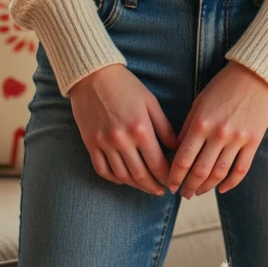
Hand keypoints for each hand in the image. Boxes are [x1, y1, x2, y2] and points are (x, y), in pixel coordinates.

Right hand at [69, 64, 178, 194]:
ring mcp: (104, 143)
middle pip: (141, 174)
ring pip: (122, 176)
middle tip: (163, 191)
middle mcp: (122, 140)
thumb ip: (165, 127)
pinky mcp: (90, 144)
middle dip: (154, 186)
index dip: (168, 177)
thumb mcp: (150, 102)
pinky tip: (124, 179)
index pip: (158, 163)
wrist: (92, 75)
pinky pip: (102, 170)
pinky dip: (115, 179)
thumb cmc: (126, 86)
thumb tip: (177, 148)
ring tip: (146, 187)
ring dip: (136, 185)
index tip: (174, 181)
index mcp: (140, 129)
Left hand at [167, 61, 267, 198]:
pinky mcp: (254, 141)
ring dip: (207, 187)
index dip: (175, 176)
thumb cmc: (223, 86)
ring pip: (220, 174)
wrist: (256, 75)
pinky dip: (231, 183)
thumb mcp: (199, 102)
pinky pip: (241, 169)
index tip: (170, 185)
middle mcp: (218, 134)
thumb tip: (177, 151)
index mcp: (201, 123)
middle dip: (188, 186)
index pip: (183, 159)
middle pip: (200, 171)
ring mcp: (238, 139)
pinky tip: (222, 189)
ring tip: (198, 192)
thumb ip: (188, 127)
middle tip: (183, 194)